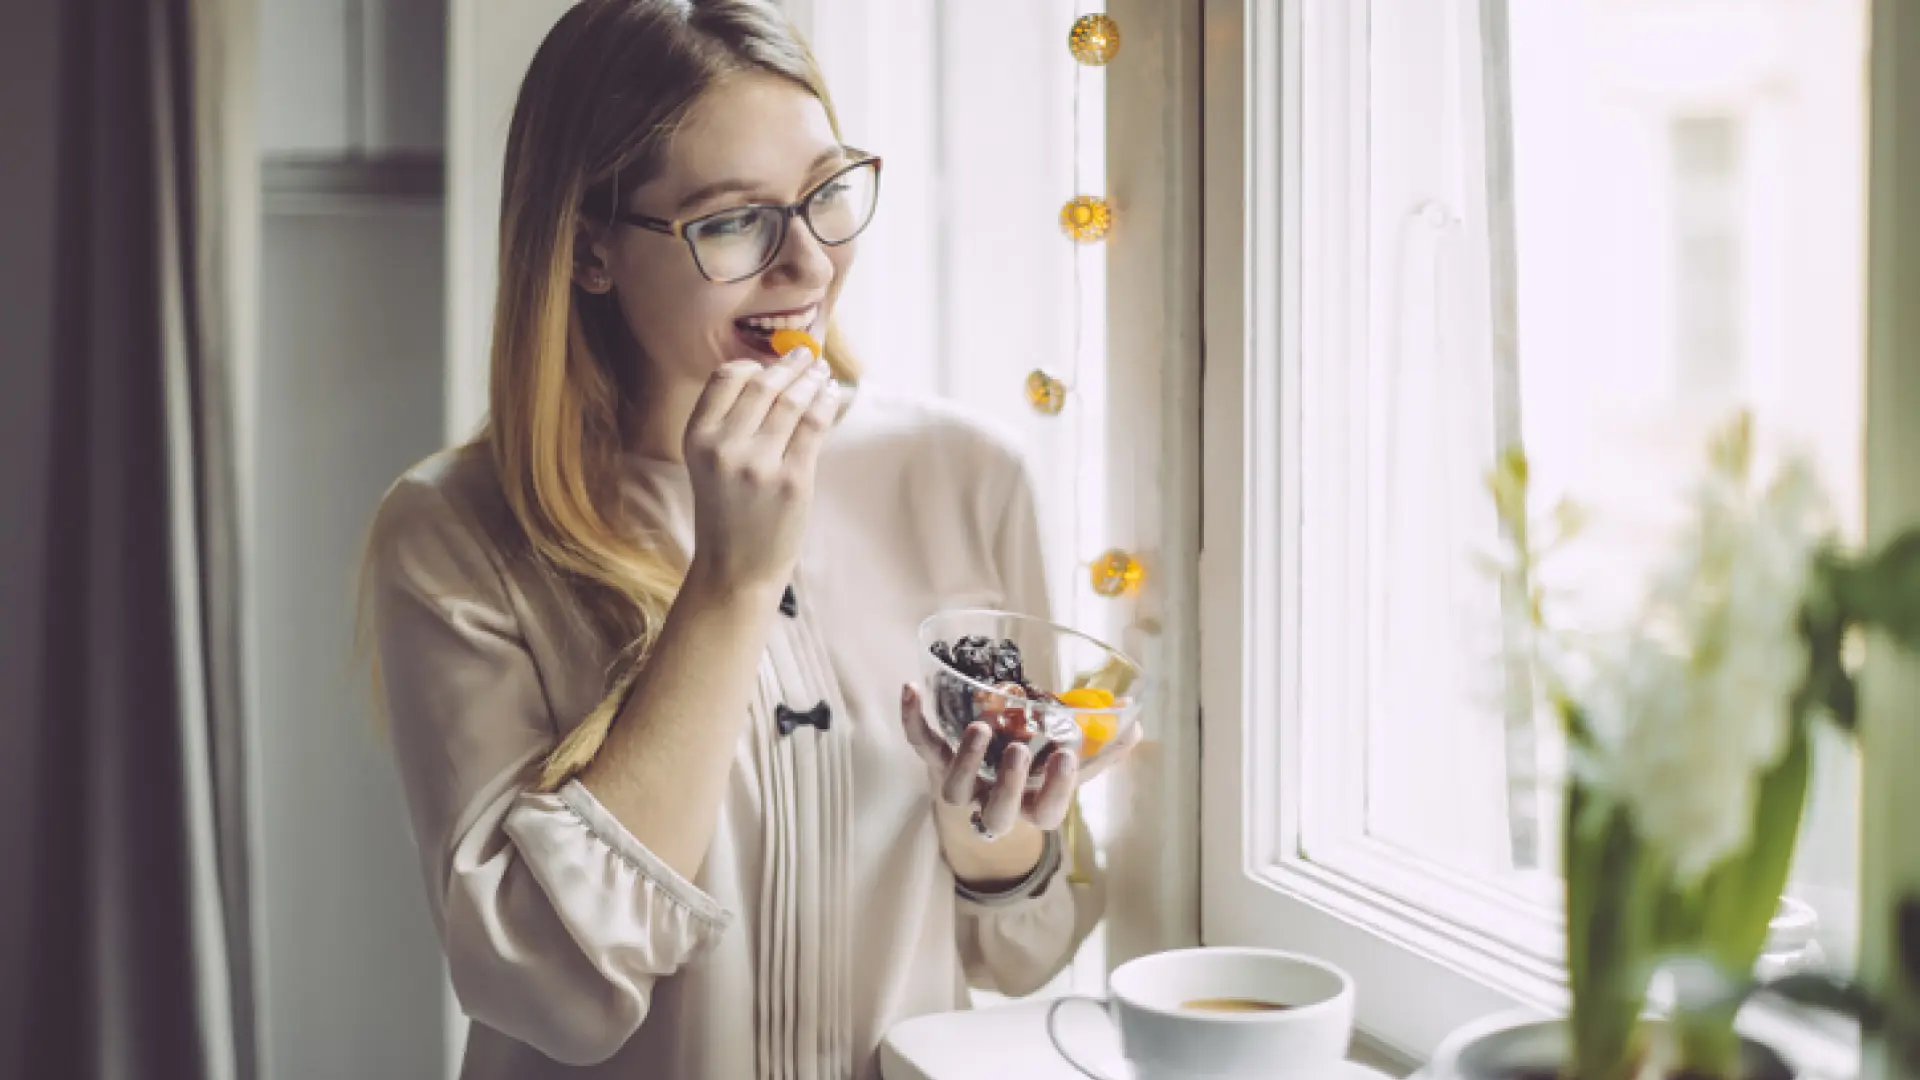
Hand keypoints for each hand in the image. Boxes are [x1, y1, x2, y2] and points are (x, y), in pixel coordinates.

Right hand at [683, 346, 840, 594]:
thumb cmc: (726, 513)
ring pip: (792, 401)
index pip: (726, 378)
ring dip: (811, 380)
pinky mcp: (792, 479)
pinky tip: (831, 394)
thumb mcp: (709, 464)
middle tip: (806, 354)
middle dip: (789, 365)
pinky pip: (814, 426)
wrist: (736, 569)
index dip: (753, 365)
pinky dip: (826, 403)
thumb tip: (770, 376)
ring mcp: (759, 464)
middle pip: (763, 385)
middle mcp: (724, 447)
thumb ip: (729, 423)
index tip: (772, 362)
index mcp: (696, 438)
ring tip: (821, 372)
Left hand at [898, 683, 1141, 836]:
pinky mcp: (936, 761)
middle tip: (1020, 750)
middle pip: (998, 814)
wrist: (979, 788)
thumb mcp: (1071, 766)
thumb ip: (1103, 749)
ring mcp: (963, 784)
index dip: (1058, 790)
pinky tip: (913, 688)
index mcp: (1033, 807)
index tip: (1067, 757)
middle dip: (1009, 785)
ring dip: (966, 760)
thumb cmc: (1032, 775)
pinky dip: (914, 719)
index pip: (1048, 812)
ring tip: (980, 727)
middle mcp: (995, 804)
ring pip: (954, 790)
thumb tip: (1135, 723)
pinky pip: (922, 745)